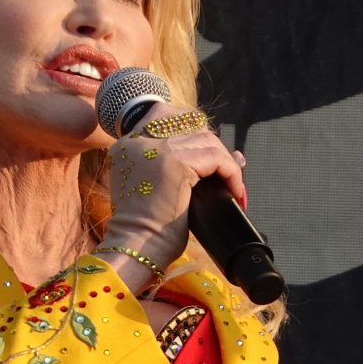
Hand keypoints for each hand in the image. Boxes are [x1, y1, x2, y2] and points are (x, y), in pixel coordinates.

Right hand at [95, 103, 244, 294]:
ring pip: (207, 139)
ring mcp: (156, 148)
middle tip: (224, 172)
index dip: (191, 128)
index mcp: (127, 145)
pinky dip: (231, 173)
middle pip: (189, 122)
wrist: (135, 249)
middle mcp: (137, 140)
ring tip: (232, 187)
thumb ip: (182, 165)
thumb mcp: (156, 188)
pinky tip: (233, 191)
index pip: (163, 114)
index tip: (206, 154)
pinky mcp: (175, 162)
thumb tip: (235, 155)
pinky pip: (216, 158)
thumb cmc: (145, 230)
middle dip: (212, 145)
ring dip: (225, 163)